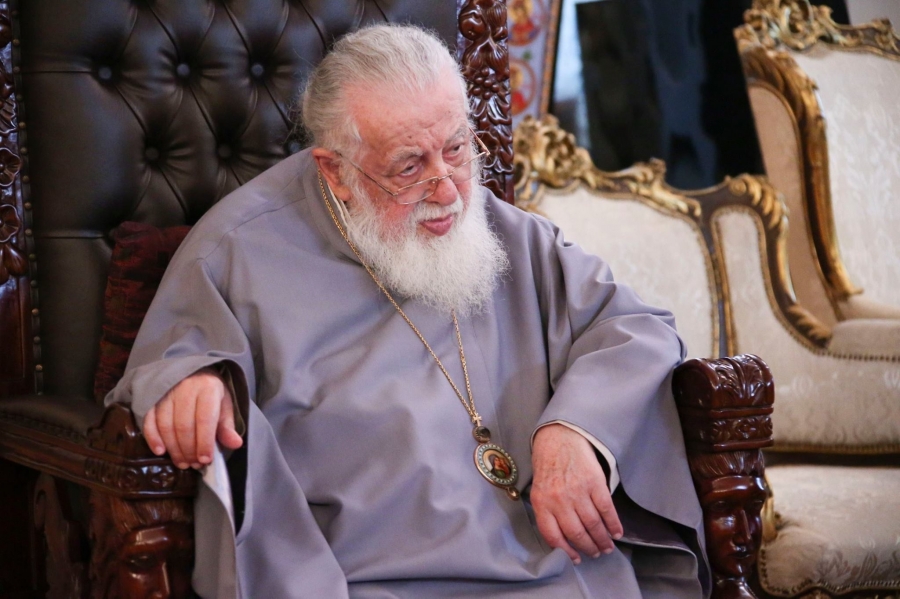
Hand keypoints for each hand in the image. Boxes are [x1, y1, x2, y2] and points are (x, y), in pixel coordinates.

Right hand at [142, 368, 242, 469]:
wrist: (192, 372)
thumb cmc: (210, 393)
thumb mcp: (224, 406)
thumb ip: (227, 426)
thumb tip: (236, 444)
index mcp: (208, 388)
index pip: (205, 419)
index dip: (204, 442)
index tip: (205, 460)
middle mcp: (186, 388)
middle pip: (184, 425)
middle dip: (189, 450)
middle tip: (193, 464)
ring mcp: (166, 392)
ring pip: (166, 425)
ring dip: (173, 448)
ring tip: (182, 462)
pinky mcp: (152, 398)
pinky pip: (149, 420)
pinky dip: (153, 437)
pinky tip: (160, 451)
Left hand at [530, 424, 622, 562]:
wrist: (560, 437)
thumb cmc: (549, 465)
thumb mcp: (540, 489)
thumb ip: (548, 511)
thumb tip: (563, 539)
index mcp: (542, 502)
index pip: (553, 535)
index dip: (566, 551)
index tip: (576, 559)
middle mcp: (559, 499)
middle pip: (576, 533)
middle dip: (588, 547)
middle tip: (596, 554)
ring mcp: (578, 491)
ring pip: (593, 524)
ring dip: (602, 540)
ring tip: (607, 547)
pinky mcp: (595, 482)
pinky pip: (606, 509)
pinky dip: (614, 524)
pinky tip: (617, 532)